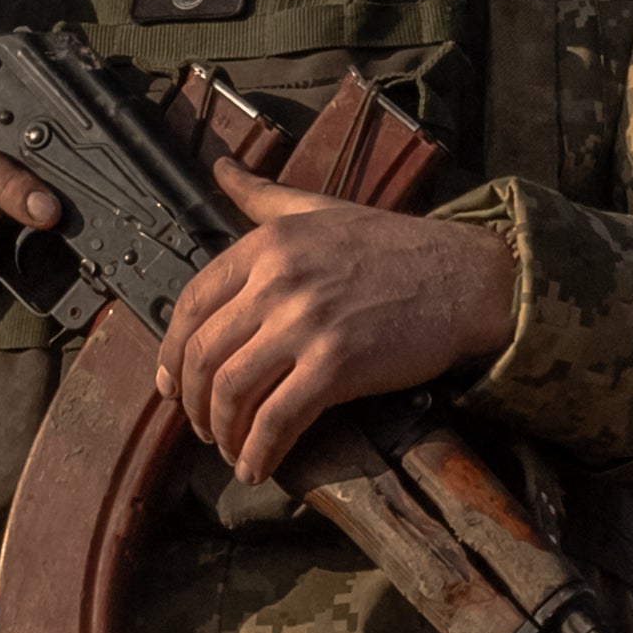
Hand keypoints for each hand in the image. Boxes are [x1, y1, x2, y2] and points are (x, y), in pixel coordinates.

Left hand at [161, 160, 513, 485]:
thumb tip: (220, 167)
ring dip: (221, 432)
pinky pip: (277, 419)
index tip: (170, 385)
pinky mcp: (336, 365)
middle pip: (204, 355)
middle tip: (200, 426)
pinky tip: (257, 466)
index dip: (170, 353)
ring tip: (229, 449)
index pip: (191, 304)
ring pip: (231, 391)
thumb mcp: (319, 207)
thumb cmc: (394, 245)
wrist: (462, 276)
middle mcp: (277, 282)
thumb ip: (262, 195)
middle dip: (193, 403)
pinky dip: (258, 451)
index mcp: (266, 245)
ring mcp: (306, 324)